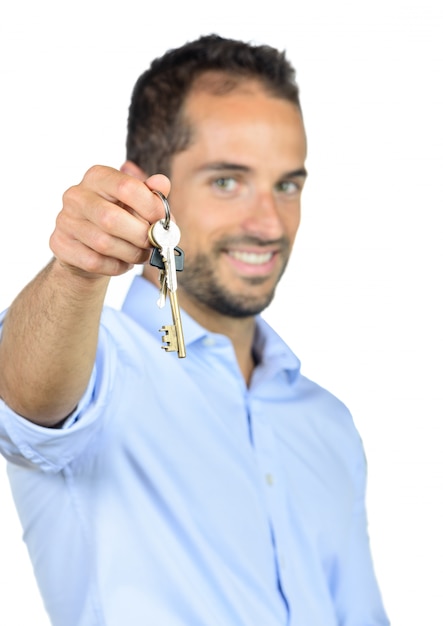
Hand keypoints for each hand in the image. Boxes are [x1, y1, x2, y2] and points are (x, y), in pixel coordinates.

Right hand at [49, 165, 170, 276]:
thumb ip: (152, 194)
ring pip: (104, 244)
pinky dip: (116, 266)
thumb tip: (161, 183)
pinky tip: (123, 262)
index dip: (151, 207)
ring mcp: (65, 220)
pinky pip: (95, 261)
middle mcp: (76, 195)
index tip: (164, 222)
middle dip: (141, 235)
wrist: (89, 244)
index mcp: (98, 176)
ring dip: (131, 253)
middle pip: (112, 218)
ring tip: (142, 254)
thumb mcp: (138, 202)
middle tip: (155, 243)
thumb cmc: (119, 218)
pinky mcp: (61, 244)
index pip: (126, 187)